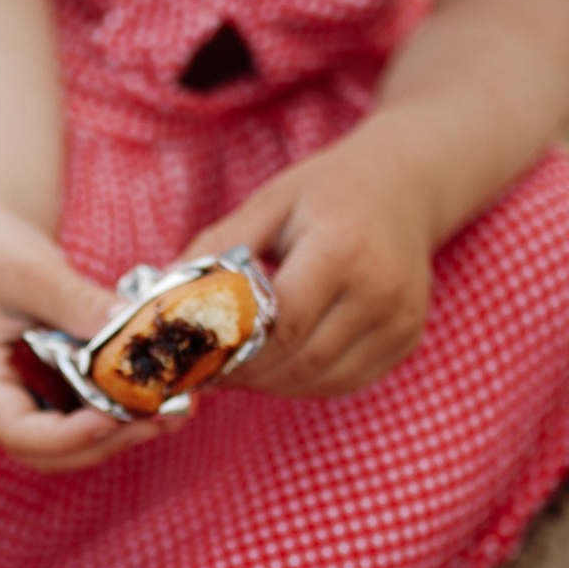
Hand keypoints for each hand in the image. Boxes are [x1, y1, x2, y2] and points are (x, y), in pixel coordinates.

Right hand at [0, 204, 188, 471]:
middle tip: (162, 419)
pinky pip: (82, 415)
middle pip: (48, 451)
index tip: (117, 417)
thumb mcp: (30, 270)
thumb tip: (130, 324)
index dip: (70, 436)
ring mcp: (22, 399)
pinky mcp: (48, 389)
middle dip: (106, 442)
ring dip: (120, 433)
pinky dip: (117, 411)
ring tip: (172, 410)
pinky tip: (157, 394)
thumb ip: (74, 303)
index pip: (18, 432)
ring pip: (70, 442)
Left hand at [188, 120, 448, 398]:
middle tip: (202, 370)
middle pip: (300, 360)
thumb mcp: (267, 204)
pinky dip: (302, 381)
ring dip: (269, 383)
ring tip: (235, 366)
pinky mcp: (406, 341)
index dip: (231, 348)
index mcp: (343, 248)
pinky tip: (277, 363)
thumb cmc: (326, 191)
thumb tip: (162, 299)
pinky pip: (343, 382)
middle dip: (244, 373)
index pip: (281, 323)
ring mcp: (401, 321)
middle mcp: (381, 290)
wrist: (403, 184)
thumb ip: (216, 250)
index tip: (192, 355)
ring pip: (320, 381)